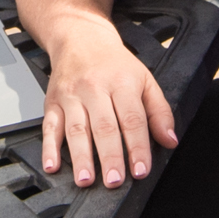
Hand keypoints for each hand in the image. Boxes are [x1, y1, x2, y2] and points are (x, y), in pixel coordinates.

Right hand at [39, 23, 176, 187]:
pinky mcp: (52, 102)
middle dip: (109, 156)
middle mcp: (95, 89)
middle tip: (114, 181)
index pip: (132, 119)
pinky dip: (49, 148)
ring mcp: (71, 96)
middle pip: (104, 127)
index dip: (137, 146)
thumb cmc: (114, 63)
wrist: (80, 37)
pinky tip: (52, 165)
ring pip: (76, 129)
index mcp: (122, 83)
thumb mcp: (145, 80)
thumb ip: (159, 111)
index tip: (141, 170)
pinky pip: (50, 126)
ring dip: (80, 157)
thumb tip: (169, 140)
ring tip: (86, 180)